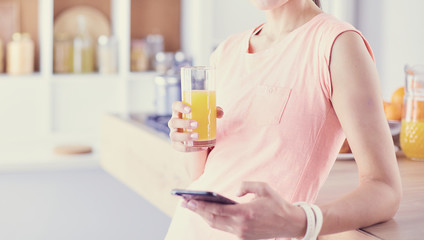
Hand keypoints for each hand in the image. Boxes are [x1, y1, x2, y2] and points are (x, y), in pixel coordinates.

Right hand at [168, 101, 223, 151]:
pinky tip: (202, 147)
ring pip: (175, 135)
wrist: (196, 134)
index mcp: (179, 112)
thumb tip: (220, 113)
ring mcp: (174, 134)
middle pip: (173, 122)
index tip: (190, 109)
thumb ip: (215, 111)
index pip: (175, 106)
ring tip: (197, 136)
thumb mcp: (207, 114)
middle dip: (184, 123)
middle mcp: (174, 123)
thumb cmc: (200, 120)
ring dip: (185, 136)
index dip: (180, 106)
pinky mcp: (176, 145)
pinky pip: (180, 148)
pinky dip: (191, 149)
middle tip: (197, 124)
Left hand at [182, 182, 306, 239]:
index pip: (217, 210)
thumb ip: (246, 185)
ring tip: (192, 207)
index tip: (188, 200)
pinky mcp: (244, 237)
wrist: (290, 223)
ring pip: (216, 225)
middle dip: (196, 211)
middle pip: (212, 219)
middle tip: (184, 202)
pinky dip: (214, 220)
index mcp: (245, 213)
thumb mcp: (264, 188)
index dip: (200, 206)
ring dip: (202, 216)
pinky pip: (224, 228)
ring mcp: (242, 233)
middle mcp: (241, 226)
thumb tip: (234, 192)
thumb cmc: (277, 203)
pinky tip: (207, 213)